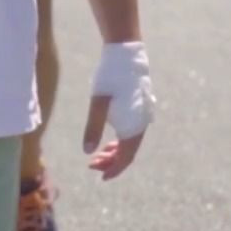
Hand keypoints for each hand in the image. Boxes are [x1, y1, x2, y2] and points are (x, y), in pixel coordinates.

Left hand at [83, 42, 153, 180]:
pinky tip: (108, 139)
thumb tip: (87, 152)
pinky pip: (131, 131)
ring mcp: (142, 115)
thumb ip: (93, 128)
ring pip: (129, 141)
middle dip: (111, 161)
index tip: (101, 177)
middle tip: (92, 165)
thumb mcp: (98, 103)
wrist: (126, 52)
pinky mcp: (140, 107)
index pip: (126, 157)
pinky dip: (119, 139)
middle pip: (128, 152)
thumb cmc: (111, 76)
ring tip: (98, 155)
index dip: (114, 169)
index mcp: (133, 126)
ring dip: (114, 150)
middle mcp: (141, 124)